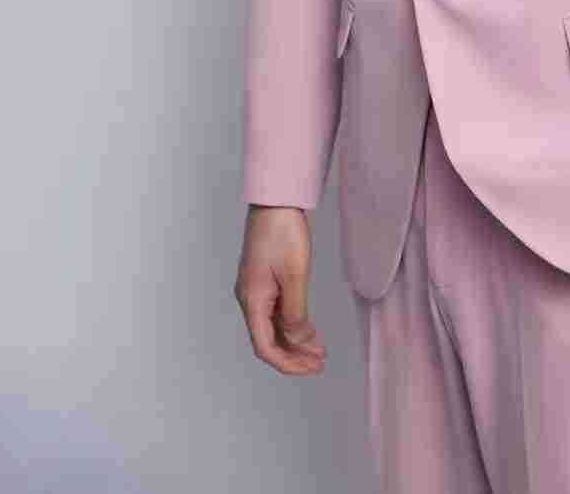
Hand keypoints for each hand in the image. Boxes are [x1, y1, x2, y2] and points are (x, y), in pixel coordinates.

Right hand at [234, 205, 327, 374]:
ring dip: (295, 342)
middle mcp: (250, 299)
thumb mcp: (295, 274)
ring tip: (320, 351)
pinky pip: (277, 312)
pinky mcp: (264, 280)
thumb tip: (298, 342)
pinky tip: (310, 330)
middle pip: (269, 340)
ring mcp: (256, 290)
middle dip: (294, 356)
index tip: (310, 369)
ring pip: (274, 327)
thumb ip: (296, 312)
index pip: (265, 347)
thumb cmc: (282, 231)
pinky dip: (293, 325)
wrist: (276, 200)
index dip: (287, 363)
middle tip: (319, 365)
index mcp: (252, 300)